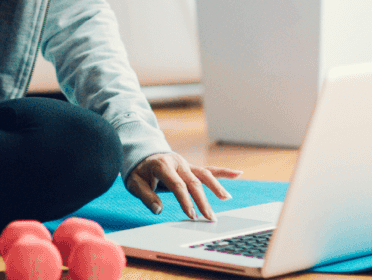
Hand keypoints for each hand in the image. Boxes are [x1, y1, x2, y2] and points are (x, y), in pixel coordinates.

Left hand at [125, 152, 243, 220]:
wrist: (140, 153)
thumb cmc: (137, 170)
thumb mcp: (133, 182)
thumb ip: (145, 195)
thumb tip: (158, 209)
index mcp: (162, 165)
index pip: (177, 184)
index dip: (185, 200)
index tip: (191, 215)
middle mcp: (177, 162)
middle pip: (193, 182)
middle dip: (202, 200)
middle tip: (209, 217)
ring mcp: (185, 164)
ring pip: (203, 174)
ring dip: (215, 186)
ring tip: (226, 199)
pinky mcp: (190, 166)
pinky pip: (208, 169)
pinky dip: (223, 171)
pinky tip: (237, 173)